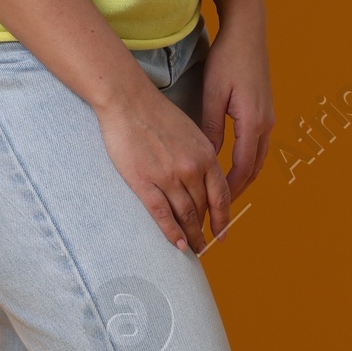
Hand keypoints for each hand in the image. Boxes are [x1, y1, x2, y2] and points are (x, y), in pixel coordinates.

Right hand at [95, 74, 230, 254]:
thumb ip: (199, 155)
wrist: (128, 101)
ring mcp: (169, 177)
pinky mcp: (145, 182)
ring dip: (191, 235)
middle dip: (205, 230)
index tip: (222, 233)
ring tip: (192, 249)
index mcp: (206, 155)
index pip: (221, 195)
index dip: (224, 218)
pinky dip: (172, 232)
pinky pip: (162, 214)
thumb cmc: (156, 113)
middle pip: (203, 208)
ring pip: (185, 214)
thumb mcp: (190, 131)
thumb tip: (203, 177)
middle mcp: (192, 169)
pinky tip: (177, 244)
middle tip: (204, 246)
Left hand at [200, 7, 273, 195]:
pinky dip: (247, 164)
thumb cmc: (227, 59)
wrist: (248, 32)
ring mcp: (268, 118)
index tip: (214, 209)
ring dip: (242, 180)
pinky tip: (233, 169)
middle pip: (253, 170)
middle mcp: (265, 125)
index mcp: (253, 123)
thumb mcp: (213, 94)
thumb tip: (207, 159)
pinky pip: (258, 147)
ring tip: (224, 197)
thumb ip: (211, 128)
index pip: (242, 169)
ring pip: (258, 160)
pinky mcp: (264, 111)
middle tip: (219, 212)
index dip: (228, 193)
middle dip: (236, 193)